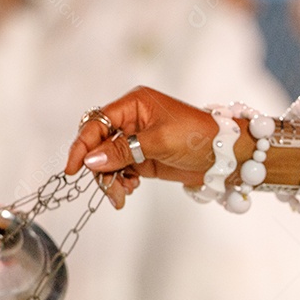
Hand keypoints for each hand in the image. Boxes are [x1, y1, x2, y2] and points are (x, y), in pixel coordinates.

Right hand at [65, 87, 220, 209]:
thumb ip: (124, 151)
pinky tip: (129, 190)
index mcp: (133, 104)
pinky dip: (120, 182)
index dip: (82, 145)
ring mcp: (136, 140)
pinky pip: (120, 171)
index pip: (96, 123)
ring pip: (107, 161)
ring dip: (111, 179)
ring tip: (123, 194)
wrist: (225, 155)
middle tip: (111, 190)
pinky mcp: (142, 158)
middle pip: (98, 144)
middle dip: (100, 168)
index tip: (73, 169)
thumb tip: (91, 160)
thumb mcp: (159, 142)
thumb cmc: (198, 136)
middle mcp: (131, 120)